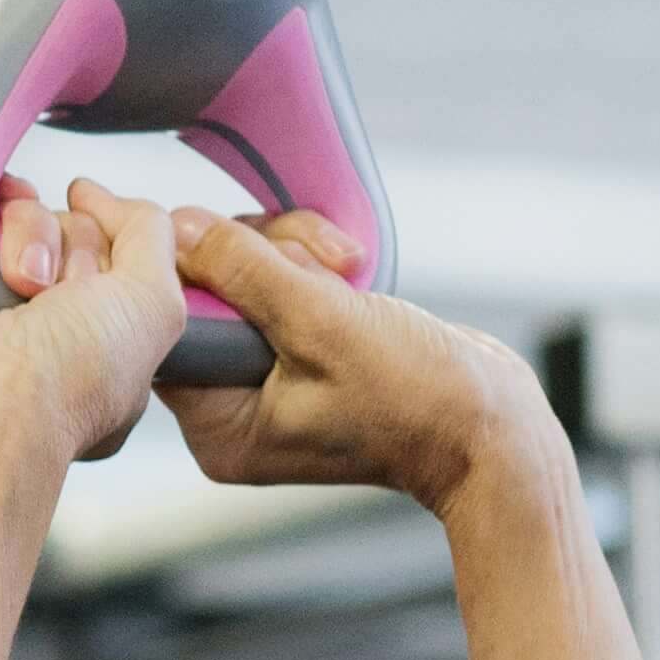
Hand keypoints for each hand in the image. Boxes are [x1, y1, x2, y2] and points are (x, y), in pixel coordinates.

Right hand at [0, 176, 184, 502]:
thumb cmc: (69, 380)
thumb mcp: (157, 307)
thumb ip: (153, 237)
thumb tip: (99, 196)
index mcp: (109, 340)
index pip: (129, 257)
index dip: (123, 263)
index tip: (106, 302)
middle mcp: (57, 316)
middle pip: (85, 229)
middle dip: (80, 258)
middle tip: (59, 307)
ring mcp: (2, 289)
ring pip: (39, 214)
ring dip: (37, 246)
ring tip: (20, 294)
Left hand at [156, 211, 547, 513]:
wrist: (493, 427)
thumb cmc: (418, 397)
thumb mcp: (324, 324)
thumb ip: (244, 272)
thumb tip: (175, 230)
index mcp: (221, 429)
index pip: (166, 325)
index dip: (184, 266)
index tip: (212, 233)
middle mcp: (232, 412)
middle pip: (202, 295)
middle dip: (261, 257)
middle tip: (324, 265)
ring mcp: (265, 385)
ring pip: (242, 279)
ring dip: (293, 254)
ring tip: (347, 270)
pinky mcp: (298, 356)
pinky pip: (277, 287)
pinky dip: (309, 267)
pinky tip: (348, 274)